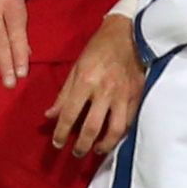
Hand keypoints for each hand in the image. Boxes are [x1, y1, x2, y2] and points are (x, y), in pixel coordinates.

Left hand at [47, 15, 144, 156]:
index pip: (69, 115)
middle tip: (76, 153)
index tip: (57, 144)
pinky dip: (120, 134)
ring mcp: (123, 95)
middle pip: (91, 128)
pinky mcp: (137, 95)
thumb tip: (50, 115)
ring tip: (96, 150)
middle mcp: (104, 91)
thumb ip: (64, 94)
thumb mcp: (76, 67)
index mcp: (85, 82)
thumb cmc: (98, 48)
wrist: (129, 34)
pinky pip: (128, 121)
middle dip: (82, 146)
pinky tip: (112, 137)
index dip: (61, 133)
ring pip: (114, 130)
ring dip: (104, 145)